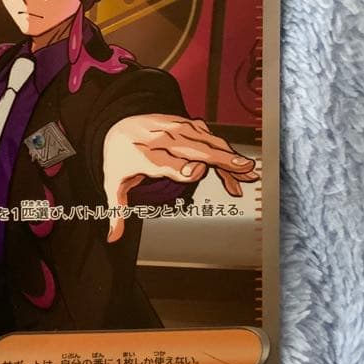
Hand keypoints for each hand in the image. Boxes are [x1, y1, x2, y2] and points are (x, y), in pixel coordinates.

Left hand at [102, 114, 258, 242]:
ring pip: (206, 142)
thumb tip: (112, 238)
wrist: (121, 124)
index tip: (198, 172)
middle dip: (218, 158)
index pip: (161, 162)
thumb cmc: (121, 158)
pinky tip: (241, 173)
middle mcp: (160, 140)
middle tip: (242, 169)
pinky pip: (210, 139)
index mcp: (140, 155)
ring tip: (250, 172)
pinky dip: (227, 155)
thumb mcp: (113, 183)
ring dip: (230, 156)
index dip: (179, 167)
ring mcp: (175, 130)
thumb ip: (116, 211)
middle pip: (191, 149)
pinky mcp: (188, 126)